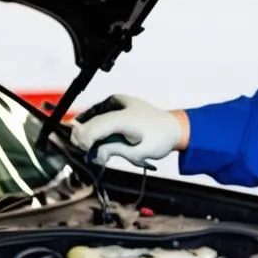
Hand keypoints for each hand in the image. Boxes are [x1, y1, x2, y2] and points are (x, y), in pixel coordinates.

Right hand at [69, 94, 187, 166]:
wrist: (173, 127)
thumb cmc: (160, 139)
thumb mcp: (139, 152)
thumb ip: (115, 151)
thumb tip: (94, 153)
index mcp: (126, 117)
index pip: (96, 127)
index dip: (85, 141)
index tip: (85, 153)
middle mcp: (119, 104)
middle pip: (90, 123)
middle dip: (87, 140)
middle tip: (93, 155)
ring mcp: (116, 102)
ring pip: (91, 118)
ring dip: (91, 134)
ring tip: (101, 148)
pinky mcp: (115, 103)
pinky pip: (97, 116)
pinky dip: (96, 128)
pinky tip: (102, 138)